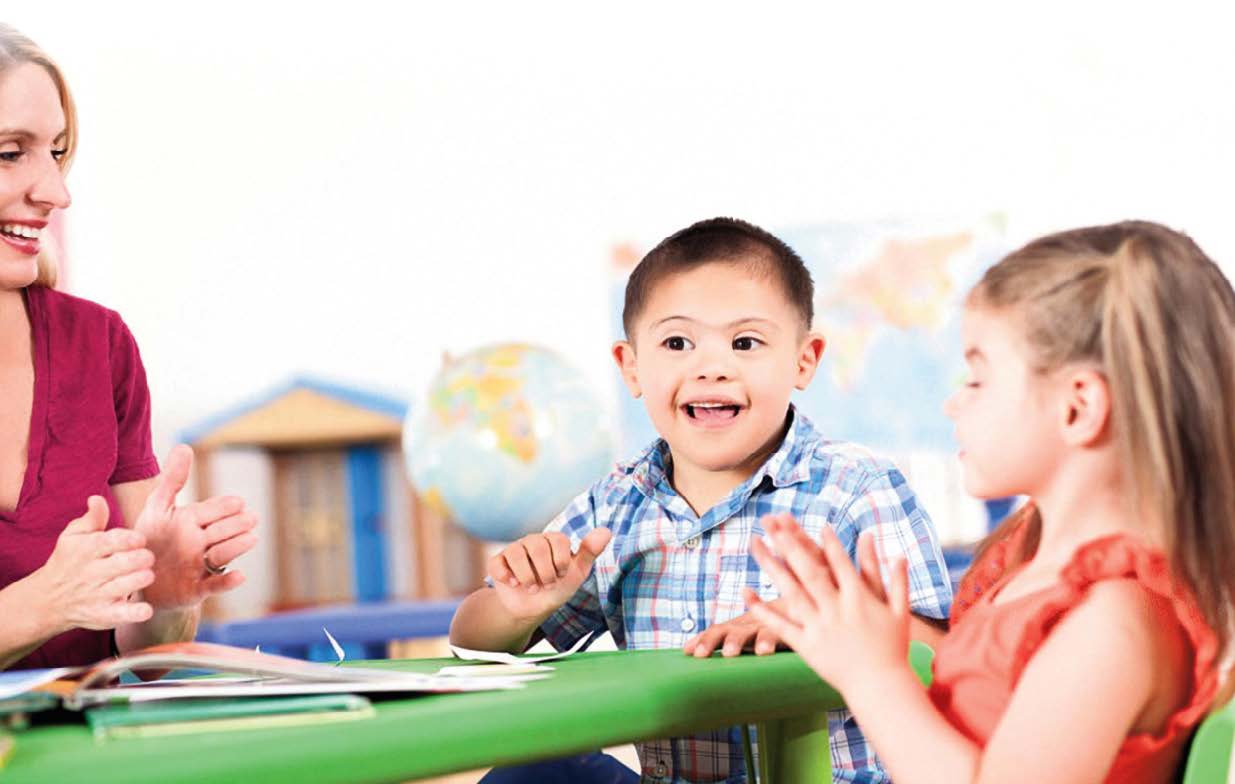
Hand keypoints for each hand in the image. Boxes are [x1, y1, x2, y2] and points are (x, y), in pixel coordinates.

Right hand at [35, 496, 154, 631]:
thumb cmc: (68, 561)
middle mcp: (91, 573)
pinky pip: (121, 615)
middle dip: (141, 558)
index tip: (140, 539)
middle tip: (147, 557)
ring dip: (141, 579)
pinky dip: (135, 613)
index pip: (110, 541)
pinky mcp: (102, 615)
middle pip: (123, 563)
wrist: (46, 600)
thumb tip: (97, 499)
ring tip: (146, 574)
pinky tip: (146, 609)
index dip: (130, 539)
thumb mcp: (73, 536)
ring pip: (125, 586)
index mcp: (86, 550)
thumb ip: (91, 518)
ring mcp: (97, 595)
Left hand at [135, 445, 257, 610]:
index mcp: (195, 522)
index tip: (238, 503)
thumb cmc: (151, 540)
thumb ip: (172, 480)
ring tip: (250, 538)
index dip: (226, 507)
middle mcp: (203, 543)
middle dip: (237, 525)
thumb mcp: (157, 508)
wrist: (137, 580)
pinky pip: (216, 586)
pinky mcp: (199, 589)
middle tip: (250, 518)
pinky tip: (239, 575)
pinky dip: (228, 582)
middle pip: (224, 531)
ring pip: (224, 554)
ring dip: (237, 547)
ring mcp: (203, 565)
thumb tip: (185, 446)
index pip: (214, 511)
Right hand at [487, 528, 611, 621]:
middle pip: (537, 547)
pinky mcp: (498, 562)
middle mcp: (532, 541)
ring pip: (516, 554)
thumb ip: (590, 551)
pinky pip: (497, 564)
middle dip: (545, 573)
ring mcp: (514, 550)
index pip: (558, 540)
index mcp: (553, 539)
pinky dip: (506, 577)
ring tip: (532, 588)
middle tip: (547, 585)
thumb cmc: (558, 587)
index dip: (561, 562)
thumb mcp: (577, 572)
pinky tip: (514, 584)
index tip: (562, 575)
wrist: (534, 608)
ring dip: (527, 578)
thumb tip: (607, 531)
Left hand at [684, 605, 787, 657]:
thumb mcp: (744, 630)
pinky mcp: (787, 630)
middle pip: (728, 630)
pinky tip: (764, 652)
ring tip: (729, 653)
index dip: (702, 640)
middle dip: (712, 641)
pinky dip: (769, 640)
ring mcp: (768, 625)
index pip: (717, 631)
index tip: (688, 652)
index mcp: (739, 626)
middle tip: (700, 654)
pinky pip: (778, 634)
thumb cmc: (767, 625)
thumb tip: (685, 649)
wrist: (802, 603)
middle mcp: (750, 624)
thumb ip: (718, 639)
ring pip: (749, 632)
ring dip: (738, 640)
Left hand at [744, 513, 908, 691]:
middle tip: (775, 525)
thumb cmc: (892, 649)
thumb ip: (897, 581)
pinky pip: (781, 625)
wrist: (881, 688)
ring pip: (791, 592)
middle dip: (792, 546)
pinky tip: (746, 592)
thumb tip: (900, 554)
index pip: (842, 564)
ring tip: (756, 546)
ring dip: (771, 567)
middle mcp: (837, 610)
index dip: (831, 544)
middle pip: (810, 572)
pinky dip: (763, 610)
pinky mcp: (807, 646)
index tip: (820, 525)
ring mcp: (820, 627)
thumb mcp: (899, 612)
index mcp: (859, 599)